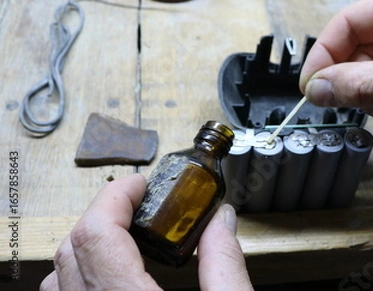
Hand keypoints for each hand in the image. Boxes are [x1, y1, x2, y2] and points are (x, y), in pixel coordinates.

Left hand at [40, 174, 252, 290]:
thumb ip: (225, 265)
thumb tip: (221, 219)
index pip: (96, 235)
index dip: (115, 197)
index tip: (141, 184)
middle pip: (71, 248)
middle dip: (104, 212)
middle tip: (140, 201)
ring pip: (58, 276)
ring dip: (87, 243)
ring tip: (127, 233)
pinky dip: (80, 271)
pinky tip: (116, 269)